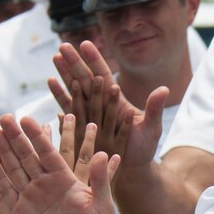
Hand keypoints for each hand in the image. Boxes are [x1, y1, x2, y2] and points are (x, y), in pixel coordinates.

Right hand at [0, 113, 115, 213]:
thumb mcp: (102, 205)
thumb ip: (100, 180)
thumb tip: (106, 153)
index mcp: (65, 179)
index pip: (48, 151)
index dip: (38, 135)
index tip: (27, 118)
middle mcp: (46, 184)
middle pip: (28, 156)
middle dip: (16, 137)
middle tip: (5, 117)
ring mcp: (32, 197)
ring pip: (15, 170)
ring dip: (5, 152)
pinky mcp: (22, 213)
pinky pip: (8, 193)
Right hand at [49, 41, 166, 171]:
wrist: (131, 169)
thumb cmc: (143, 148)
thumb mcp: (151, 128)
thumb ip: (154, 109)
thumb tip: (164, 89)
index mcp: (116, 101)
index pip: (103, 75)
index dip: (94, 60)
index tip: (85, 44)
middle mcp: (101, 105)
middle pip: (86, 79)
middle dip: (75, 62)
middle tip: (63, 45)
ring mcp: (89, 115)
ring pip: (74, 90)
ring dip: (64, 74)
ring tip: (55, 57)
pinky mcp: (80, 128)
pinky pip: (68, 110)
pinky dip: (60, 96)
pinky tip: (50, 81)